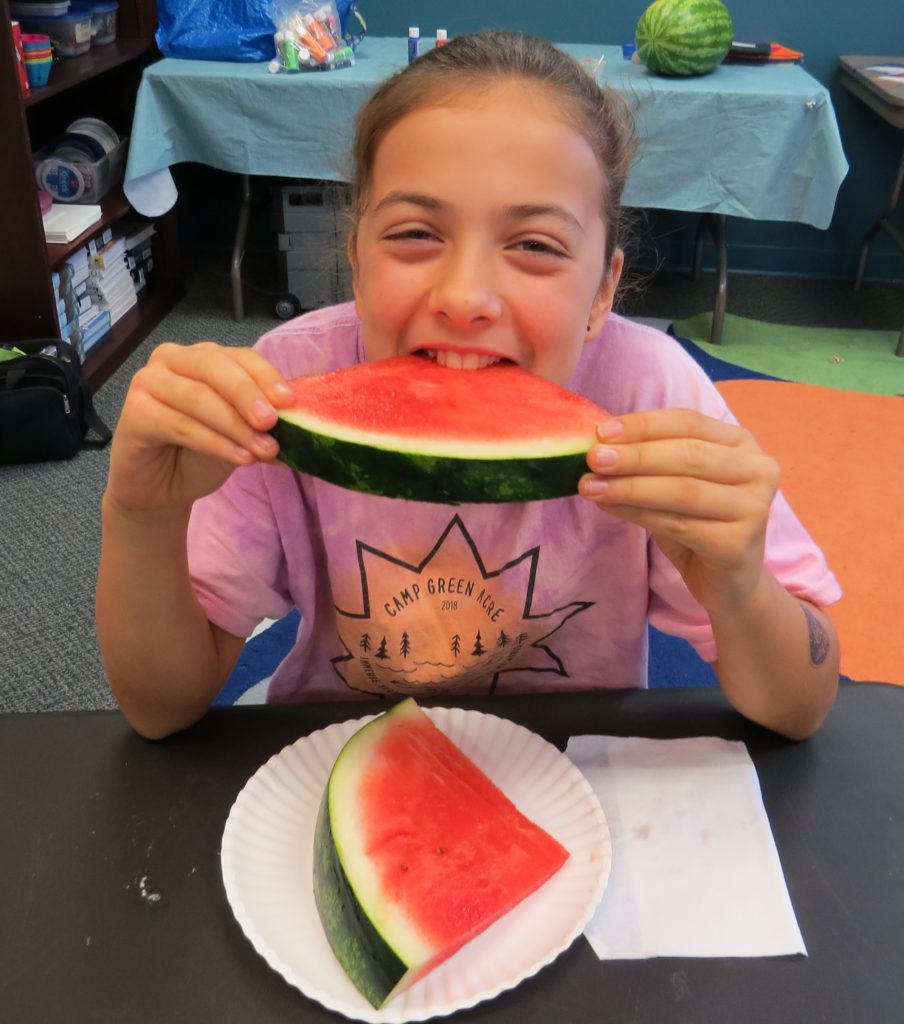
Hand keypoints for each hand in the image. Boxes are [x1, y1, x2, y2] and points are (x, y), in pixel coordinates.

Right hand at [105, 341, 293, 516]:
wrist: (160, 489)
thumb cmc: (199, 454)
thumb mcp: (241, 437)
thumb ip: (264, 427)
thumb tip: (303, 427)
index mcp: (203, 357)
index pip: (239, 356)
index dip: (265, 376)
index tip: (289, 402)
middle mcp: (172, 360)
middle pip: (215, 367)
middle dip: (248, 395)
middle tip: (272, 423)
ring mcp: (149, 382)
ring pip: (199, 398)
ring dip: (235, 426)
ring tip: (262, 451)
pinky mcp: (134, 412)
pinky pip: (179, 424)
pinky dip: (213, 442)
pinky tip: (238, 458)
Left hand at [580, 409, 780, 611]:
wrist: (727, 582)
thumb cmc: (697, 524)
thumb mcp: (675, 483)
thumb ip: (650, 461)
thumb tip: (598, 446)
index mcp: (741, 443)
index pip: (688, 422)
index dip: (643, 425)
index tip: (601, 432)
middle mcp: (758, 470)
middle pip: (688, 454)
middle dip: (635, 455)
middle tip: (593, 459)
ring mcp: (755, 507)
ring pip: (682, 490)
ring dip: (631, 487)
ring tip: (591, 486)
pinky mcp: (740, 543)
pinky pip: (679, 524)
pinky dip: (639, 514)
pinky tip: (610, 508)